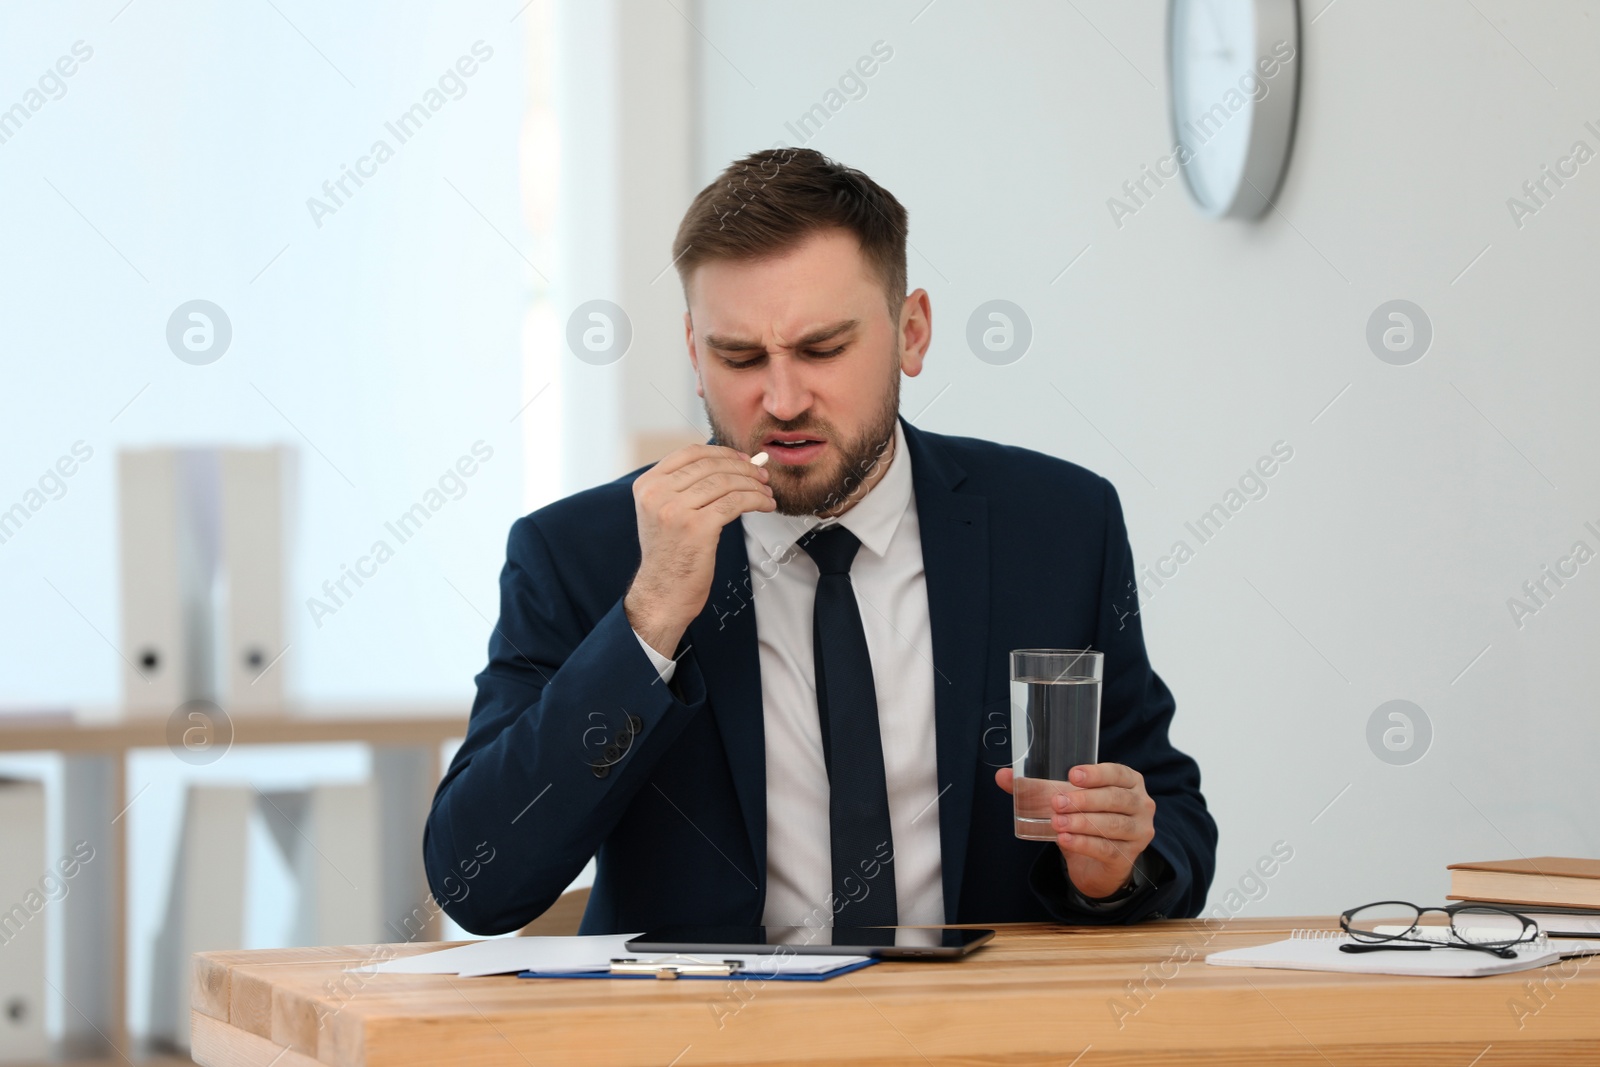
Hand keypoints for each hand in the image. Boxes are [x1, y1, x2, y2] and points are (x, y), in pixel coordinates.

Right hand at [625, 444, 774, 656]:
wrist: (663, 593)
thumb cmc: (670, 555)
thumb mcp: (663, 513)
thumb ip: (684, 488)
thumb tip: (731, 464)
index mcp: (647, 485)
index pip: (690, 453)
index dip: (722, 452)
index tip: (743, 460)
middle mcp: (657, 493)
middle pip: (711, 466)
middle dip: (743, 468)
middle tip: (762, 476)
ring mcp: (676, 510)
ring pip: (726, 482)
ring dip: (753, 485)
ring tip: (766, 493)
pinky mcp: (698, 527)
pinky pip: (736, 503)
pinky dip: (756, 500)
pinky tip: (766, 505)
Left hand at [994, 763, 1156, 899]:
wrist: (1098, 863)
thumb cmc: (1086, 820)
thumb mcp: (1067, 801)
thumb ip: (1036, 788)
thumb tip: (1002, 776)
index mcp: (1129, 782)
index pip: (1118, 773)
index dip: (1096, 773)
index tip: (1072, 775)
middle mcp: (1140, 804)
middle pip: (1115, 798)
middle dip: (1084, 799)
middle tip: (1056, 802)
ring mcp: (1138, 831)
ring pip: (1112, 824)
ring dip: (1082, 822)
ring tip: (1057, 822)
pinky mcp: (1128, 856)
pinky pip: (1107, 848)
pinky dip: (1084, 843)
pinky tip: (1065, 840)